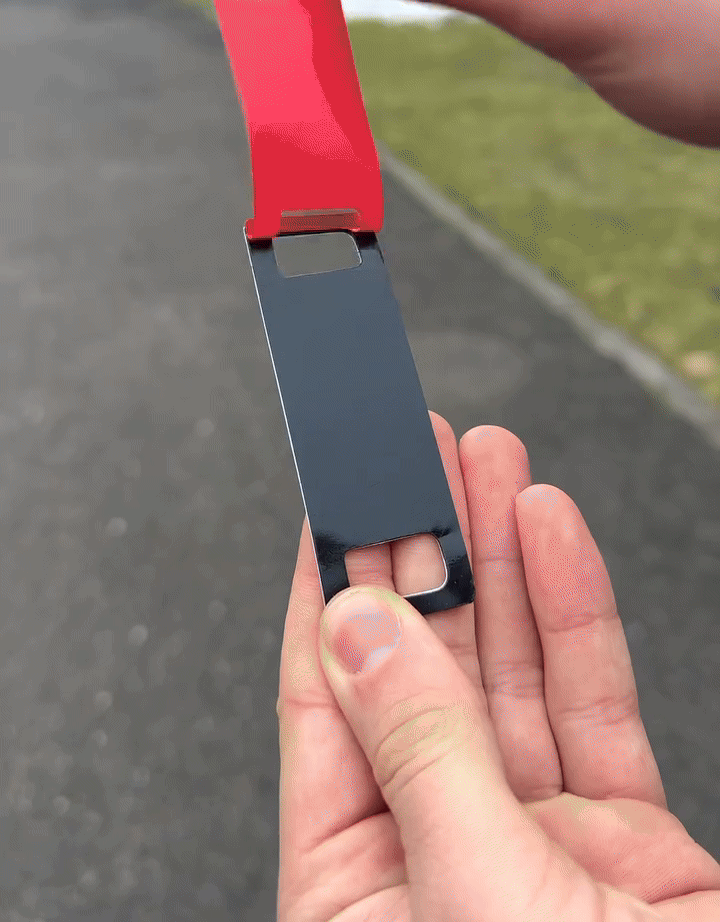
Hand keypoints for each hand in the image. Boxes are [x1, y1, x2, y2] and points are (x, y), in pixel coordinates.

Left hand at [277, 415, 719, 920]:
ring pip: (509, 674)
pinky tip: (550, 534)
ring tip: (487, 466)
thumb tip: (356, 627)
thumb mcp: (479, 899)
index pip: (326, 709)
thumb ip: (420, 757)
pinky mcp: (626, 842)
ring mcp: (536, 846)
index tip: (335, 500)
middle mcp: (441, 861)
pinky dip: (575, 614)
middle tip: (415, 455)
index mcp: (363, 898)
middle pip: (420, 672)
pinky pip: (593, 706)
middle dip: (423, 554)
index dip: (329, 592)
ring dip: (499, 561)